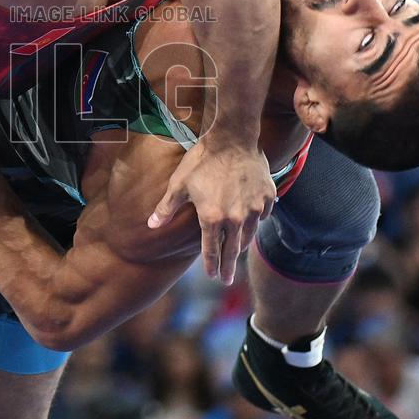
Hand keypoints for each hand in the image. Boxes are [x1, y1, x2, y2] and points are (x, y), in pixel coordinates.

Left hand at [149, 141, 274, 283]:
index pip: (211, 250)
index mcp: (212, 218)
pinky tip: (253, 219)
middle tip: (227, 281)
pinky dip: (257, 220)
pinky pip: (263, 215)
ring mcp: (255, 208)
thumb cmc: (202, 160)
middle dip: (229, 268)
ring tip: (238, 252)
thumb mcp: (179, 184)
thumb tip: (150, 225)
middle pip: (233, 250)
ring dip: (242, 245)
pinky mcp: (268, 197)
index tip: (212, 276)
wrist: (232, 138)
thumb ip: (166, 208)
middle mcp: (235, 218)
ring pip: (250, 235)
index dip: (211, 265)